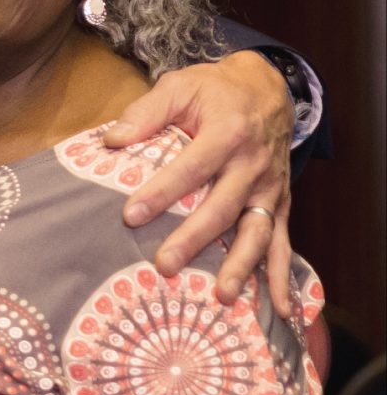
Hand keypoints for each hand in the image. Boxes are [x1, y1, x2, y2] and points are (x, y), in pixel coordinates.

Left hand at [104, 50, 294, 302]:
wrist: (268, 91)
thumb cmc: (214, 91)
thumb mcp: (180, 86)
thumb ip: (146, 112)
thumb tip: (111, 140)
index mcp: (228, 133)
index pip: (192, 167)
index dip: (162, 192)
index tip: (131, 215)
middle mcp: (253, 165)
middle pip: (222, 208)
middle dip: (194, 239)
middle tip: (164, 266)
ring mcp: (270, 189)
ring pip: (257, 232)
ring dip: (241, 266)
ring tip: (222, 296)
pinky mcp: (281, 204)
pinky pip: (283, 242)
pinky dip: (282, 276)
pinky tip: (281, 308)